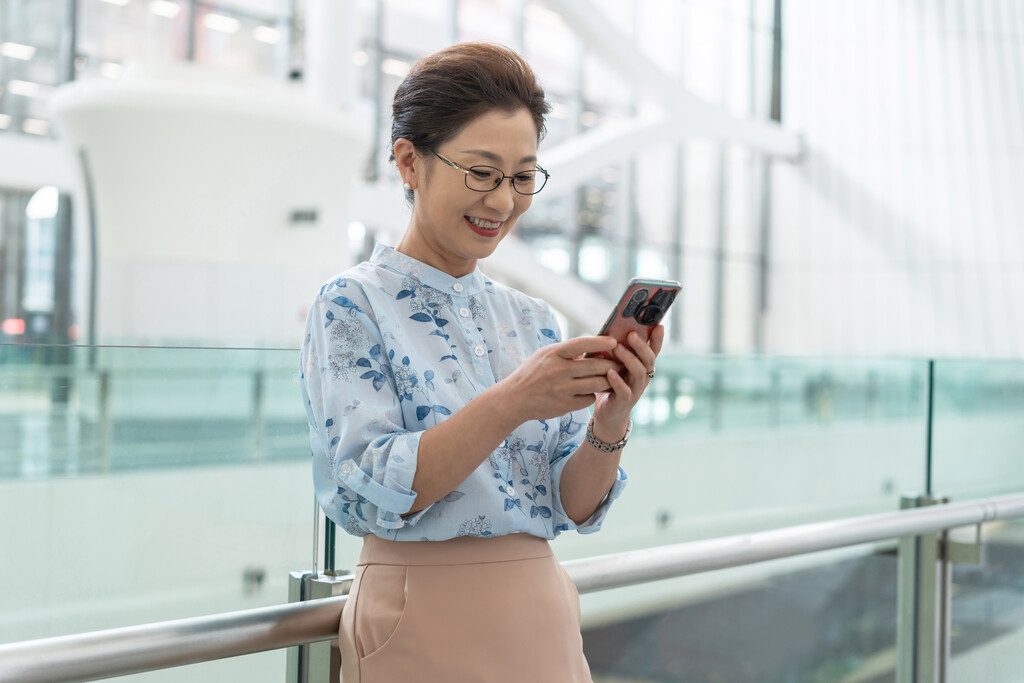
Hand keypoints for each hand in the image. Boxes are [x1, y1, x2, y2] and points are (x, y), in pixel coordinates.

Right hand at [500, 336, 621, 422]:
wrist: (514, 399)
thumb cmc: (531, 373)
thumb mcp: (544, 355)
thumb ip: (566, 352)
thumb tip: (590, 349)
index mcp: (553, 354)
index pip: (581, 344)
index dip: (600, 342)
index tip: (614, 341)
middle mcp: (558, 371)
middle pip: (595, 366)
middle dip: (612, 364)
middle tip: (621, 362)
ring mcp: (562, 390)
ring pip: (596, 384)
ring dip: (608, 380)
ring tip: (613, 377)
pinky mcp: (565, 405)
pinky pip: (588, 399)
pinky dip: (593, 394)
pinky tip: (592, 391)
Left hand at [591, 326, 664, 441]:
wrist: (610, 412)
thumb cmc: (613, 383)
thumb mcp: (619, 365)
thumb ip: (620, 350)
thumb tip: (614, 329)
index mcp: (644, 366)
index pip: (654, 350)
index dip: (658, 339)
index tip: (660, 325)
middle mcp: (644, 377)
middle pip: (648, 360)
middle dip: (641, 346)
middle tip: (631, 334)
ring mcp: (636, 389)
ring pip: (638, 373)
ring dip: (629, 359)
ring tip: (617, 348)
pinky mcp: (625, 401)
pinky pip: (624, 390)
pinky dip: (617, 381)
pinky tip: (610, 373)